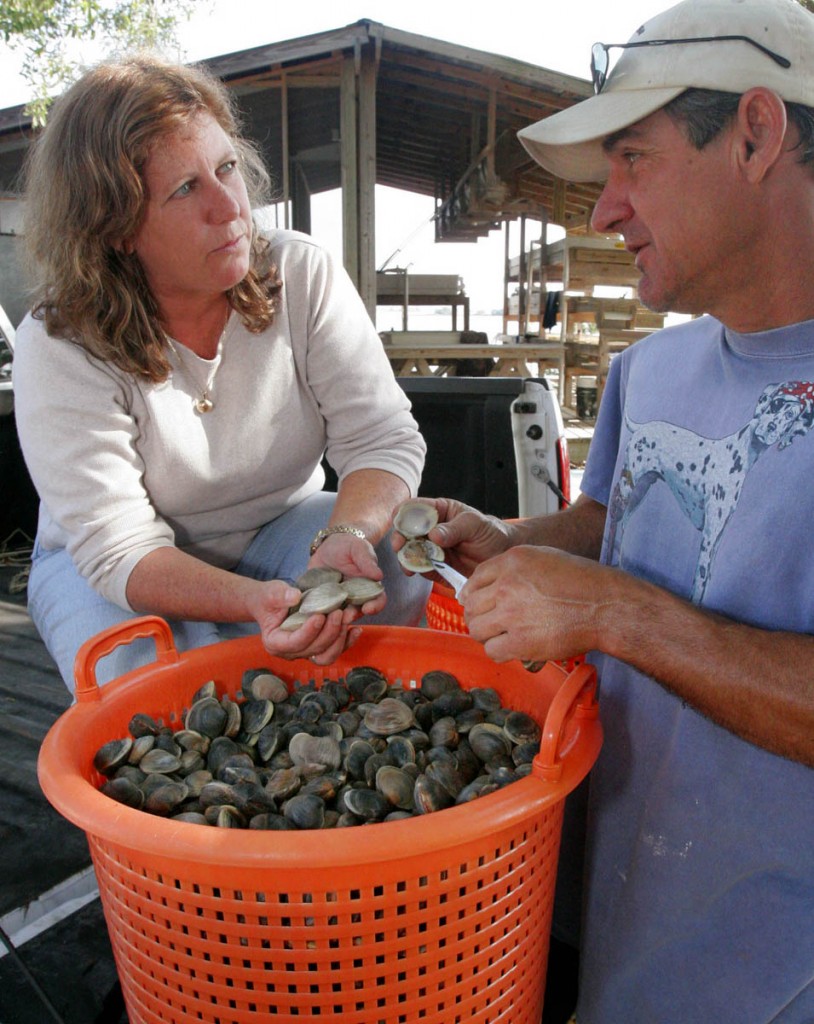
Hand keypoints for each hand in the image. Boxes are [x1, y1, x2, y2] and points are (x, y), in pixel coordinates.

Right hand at [247, 580, 361, 663]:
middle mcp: (291, 653)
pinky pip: (335, 650)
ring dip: (340, 638)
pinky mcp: (319, 648)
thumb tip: (295, 597)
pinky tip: (357, 628)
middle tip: (339, 612)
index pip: (295, 643)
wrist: (272, 604)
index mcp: (275, 643)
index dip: (309, 631)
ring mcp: (306, 653)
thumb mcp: (270, 593)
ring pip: (327, 655)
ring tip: (347, 617)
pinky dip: (347, 641)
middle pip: (314, 649)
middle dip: (329, 631)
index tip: (319, 615)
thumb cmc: (269, 599)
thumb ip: (280, 596)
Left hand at [309, 533, 386, 617]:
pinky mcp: (321, 601)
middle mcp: (354, 599)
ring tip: (327, 616)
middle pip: (356, 612)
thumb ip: (367, 562)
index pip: (377, 601)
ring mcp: (337, 602)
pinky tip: (310, 612)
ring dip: (333, 619)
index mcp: (368, 588)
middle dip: (351, 616)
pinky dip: (315, 613)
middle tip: (345, 616)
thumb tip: (378, 575)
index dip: (375, 607)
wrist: (328, 546)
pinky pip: (319, 610)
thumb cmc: (348, 546)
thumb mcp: (358, 549)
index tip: (368, 608)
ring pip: (337, 616)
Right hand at [391, 497, 513, 574]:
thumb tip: (433, 535)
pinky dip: (419, 570)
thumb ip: (454, 529)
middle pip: (406, 531)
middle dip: (400, 538)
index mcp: (438, 511)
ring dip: (406, 557)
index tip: (398, 522)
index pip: (415, 508)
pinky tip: (421, 571)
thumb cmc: (490, 531)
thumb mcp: (475, 524)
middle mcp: (431, 529)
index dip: (403, 514)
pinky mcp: (436, 567)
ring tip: (408, 564)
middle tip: (400, 546)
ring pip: (410, 552)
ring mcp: (431, 549)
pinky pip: (422, 568)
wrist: (502, 555)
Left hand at [461, 545, 610, 664]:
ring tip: (502, 636)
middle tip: (490, 623)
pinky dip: (499, 651)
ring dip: (487, 635)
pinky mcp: (520, 641)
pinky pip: (492, 650)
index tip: (476, 604)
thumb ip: (514, 568)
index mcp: (511, 562)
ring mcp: (511, 614)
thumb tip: (491, 585)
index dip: (472, 594)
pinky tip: (512, 648)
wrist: (604, 606)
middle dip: (478, 616)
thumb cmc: (581, 582)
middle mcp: (506, 585)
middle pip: (470, 606)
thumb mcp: (544, 558)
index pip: (475, 580)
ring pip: (476, 629)